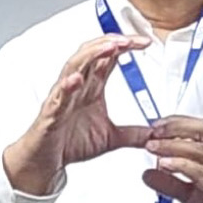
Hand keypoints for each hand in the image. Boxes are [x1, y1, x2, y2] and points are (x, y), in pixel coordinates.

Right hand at [4, 34, 152, 194]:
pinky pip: (58, 97)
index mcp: (91, 88)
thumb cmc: (70, 143)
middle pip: (92, 54)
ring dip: (92, 54)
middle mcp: (77, 87)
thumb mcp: (111, 139)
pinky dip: (66, 86)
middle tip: (130, 40)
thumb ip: (134, 135)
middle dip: (110, 43)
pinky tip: (75, 79)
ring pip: (74, 66)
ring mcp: (63, 97)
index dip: (125, 46)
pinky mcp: (51, 114)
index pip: (108, 58)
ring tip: (109, 47)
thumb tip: (155, 134)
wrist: (46, 162)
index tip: (145, 42)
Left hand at [142, 116, 202, 202]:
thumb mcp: (192, 196)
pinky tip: (167, 165)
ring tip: (153, 147)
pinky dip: (182, 166)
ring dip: (173, 145)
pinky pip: (202, 173)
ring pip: (200, 150)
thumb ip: (170, 184)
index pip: (200, 129)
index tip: (156, 123)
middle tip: (152, 131)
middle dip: (175, 127)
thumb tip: (147, 174)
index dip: (177, 122)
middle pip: (202, 130)